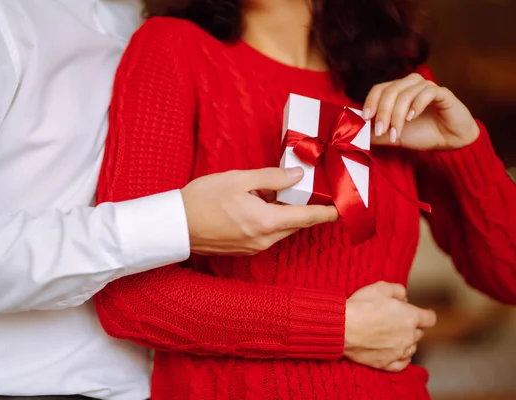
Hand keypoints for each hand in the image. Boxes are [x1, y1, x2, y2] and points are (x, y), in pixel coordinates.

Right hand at [182, 167, 338, 254]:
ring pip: (282, 230)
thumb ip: (272, 177)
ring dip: (288, 215)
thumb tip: (297, 176)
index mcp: (266, 221)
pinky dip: (273, 221)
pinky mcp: (244, 250)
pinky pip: (268, 235)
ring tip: (284, 194)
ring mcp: (254, 247)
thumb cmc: (202, 199)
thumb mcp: (239, 179)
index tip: (344, 208)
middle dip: (309, 210)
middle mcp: (264, 240)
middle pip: (297, 225)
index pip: (308, 218)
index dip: (329, 213)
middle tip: (315, 191)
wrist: (175, 225)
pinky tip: (262, 206)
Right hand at [344, 281, 436, 371]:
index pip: (430, 318)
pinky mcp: (386, 363)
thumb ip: (398, 290)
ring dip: (407, 342)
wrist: (342, 326)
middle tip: (397, 321)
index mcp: (410, 317)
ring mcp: (398, 352)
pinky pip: (402, 364)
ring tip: (394, 336)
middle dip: (411, 326)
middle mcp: (408, 336)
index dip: (426, 314)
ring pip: (411, 348)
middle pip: (419, 333)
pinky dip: (402, 359)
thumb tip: (405, 297)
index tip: (424, 313)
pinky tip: (398, 354)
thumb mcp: (381, 287)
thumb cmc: (361, 305)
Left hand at [363, 73, 479, 149]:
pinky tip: (411, 118)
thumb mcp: (391, 136)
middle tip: (381, 131)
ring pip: (406, 94)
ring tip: (395, 133)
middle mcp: (411, 85)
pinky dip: (416, 106)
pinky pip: (427, 93)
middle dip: (382, 112)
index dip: (370, 101)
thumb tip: (355, 132)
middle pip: (390, 91)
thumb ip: (374, 133)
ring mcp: (426, 87)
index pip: (379, 88)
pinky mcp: (442, 93)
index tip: (365, 117)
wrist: (449, 140)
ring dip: (397, 115)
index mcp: (398, 91)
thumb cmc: (421, 134)